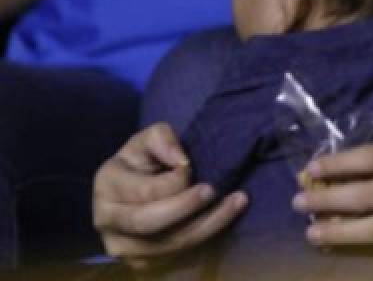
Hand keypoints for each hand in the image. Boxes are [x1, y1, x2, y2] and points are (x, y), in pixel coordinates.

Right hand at [93, 122, 246, 271]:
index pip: (144, 191)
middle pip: (149, 223)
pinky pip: (176, 256)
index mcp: (107, 185)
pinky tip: (225, 219)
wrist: (139, 189)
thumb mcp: (148, 139)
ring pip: (167, 244)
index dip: (174, 181)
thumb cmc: (145, 160)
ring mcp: (122, 246)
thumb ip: (161, 138)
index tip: (192, 167)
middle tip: (214, 190)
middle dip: (186, 207)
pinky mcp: (141, 262)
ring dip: (208, 225)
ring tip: (236, 202)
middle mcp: (107, 220)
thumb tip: (180, 160)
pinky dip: (205, 238)